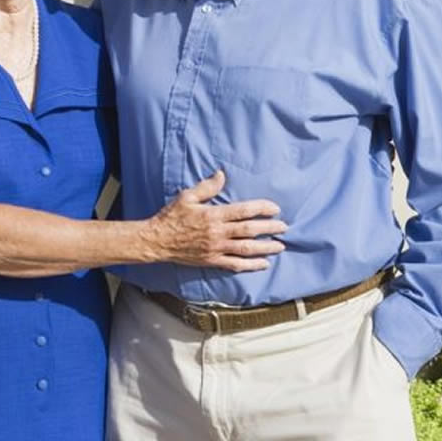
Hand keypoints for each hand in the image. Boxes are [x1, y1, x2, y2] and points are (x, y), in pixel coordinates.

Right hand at [145, 171, 285, 271]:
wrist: (157, 241)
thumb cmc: (171, 216)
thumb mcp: (187, 197)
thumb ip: (207, 187)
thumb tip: (222, 175)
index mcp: (213, 215)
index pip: (244, 211)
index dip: (262, 209)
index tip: (274, 208)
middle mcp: (217, 233)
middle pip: (249, 230)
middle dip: (269, 228)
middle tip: (283, 227)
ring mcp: (216, 249)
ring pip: (247, 249)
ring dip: (266, 247)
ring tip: (280, 246)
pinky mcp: (212, 261)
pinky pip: (236, 264)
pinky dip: (251, 265)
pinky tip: (264, 264)